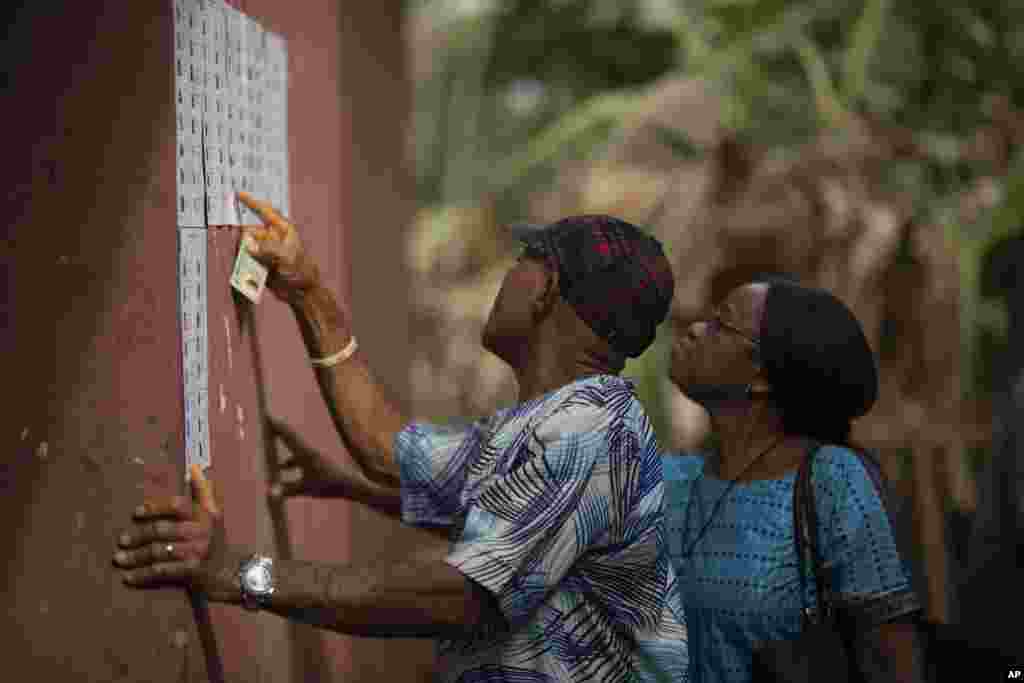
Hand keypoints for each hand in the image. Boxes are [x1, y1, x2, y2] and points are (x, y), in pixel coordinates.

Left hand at [113, 464, 240, 602]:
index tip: (135, 513)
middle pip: (162, 530)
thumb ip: (203, 492)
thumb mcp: (214, 515)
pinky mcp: (192, 571)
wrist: (229, 572)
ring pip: (159, 551)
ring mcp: (197, 552)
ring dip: (135, 556)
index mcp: (204, 515)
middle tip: (121, 541)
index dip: (154, 507)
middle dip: (138, 536)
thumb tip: (193, 469)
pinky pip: (161, 572)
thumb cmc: (215, 541)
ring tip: (119, 559)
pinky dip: (143, 575)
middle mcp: (202, 531)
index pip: (176, 505)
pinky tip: (129, 577)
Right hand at [237, 191, 320, 304]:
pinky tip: (254, 273)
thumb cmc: (300, 271)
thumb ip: (267, 248)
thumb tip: (249, 245)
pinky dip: (246, 264)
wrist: (301, 292)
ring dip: (246, 255)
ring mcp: (265, 250)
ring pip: (246, 246)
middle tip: (250, 253)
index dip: (252, 203)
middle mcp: (272, 238)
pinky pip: (247, 259)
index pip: (266, 212)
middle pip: (251, 232)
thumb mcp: (286, 257)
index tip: (239, 194)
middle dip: (246, 241)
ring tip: (257, 267)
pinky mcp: (260, 262)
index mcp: (283, 230)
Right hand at [267, 416, 363, 499]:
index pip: (288, 436)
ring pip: (296, 445)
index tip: (267, 415)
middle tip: (268, 418)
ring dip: (285, 441)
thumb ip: (286, 490)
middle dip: (279, 428)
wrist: (350, 484)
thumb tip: (268, 493)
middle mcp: (309, 450)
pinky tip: (282, 466)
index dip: (277, 426)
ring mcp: (314, 455)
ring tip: (273, 437)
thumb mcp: (305, 489)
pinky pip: (300, 456)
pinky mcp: (318, 461)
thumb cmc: (329, 485)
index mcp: (306, 453)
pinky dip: (290, 458)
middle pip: (291, 436)